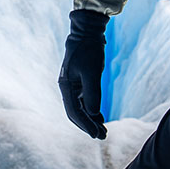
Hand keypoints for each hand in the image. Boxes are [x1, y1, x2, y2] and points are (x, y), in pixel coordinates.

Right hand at [58, 9, 108, 138]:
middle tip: (102, 136)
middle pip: (75, 113)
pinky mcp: (80, 81)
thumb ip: (92, 93)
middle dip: (88, 125)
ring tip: (103, 130)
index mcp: (66, 85)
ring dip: (91, 119)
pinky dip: (92, 110)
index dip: (85, 125)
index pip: (74, 111)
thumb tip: (93, 114)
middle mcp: (67, 87)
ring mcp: (73, 84)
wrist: (88, 32)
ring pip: (80, 108)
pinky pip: (84, 101)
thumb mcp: (92, 72)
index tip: (97, 134)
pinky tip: (100, 117)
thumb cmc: (89, 50)